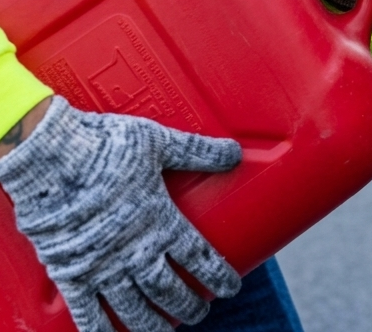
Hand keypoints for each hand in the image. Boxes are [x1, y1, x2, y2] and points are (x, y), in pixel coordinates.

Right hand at [0, 96, 241, 331]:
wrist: (52, 156)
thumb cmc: (108, 145)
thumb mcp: (162, 142)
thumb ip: (198, 151)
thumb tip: (235, 152)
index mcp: (160, 220)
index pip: (198, 257)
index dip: (217, 275)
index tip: (231, 288)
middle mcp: (134, 249)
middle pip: (167, 289)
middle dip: (187, 305)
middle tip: (200, 314)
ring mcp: (101, 265)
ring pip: (132, 306)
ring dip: (151, 323)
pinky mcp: (70, 271)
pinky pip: (86, 310)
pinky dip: (98, 328)